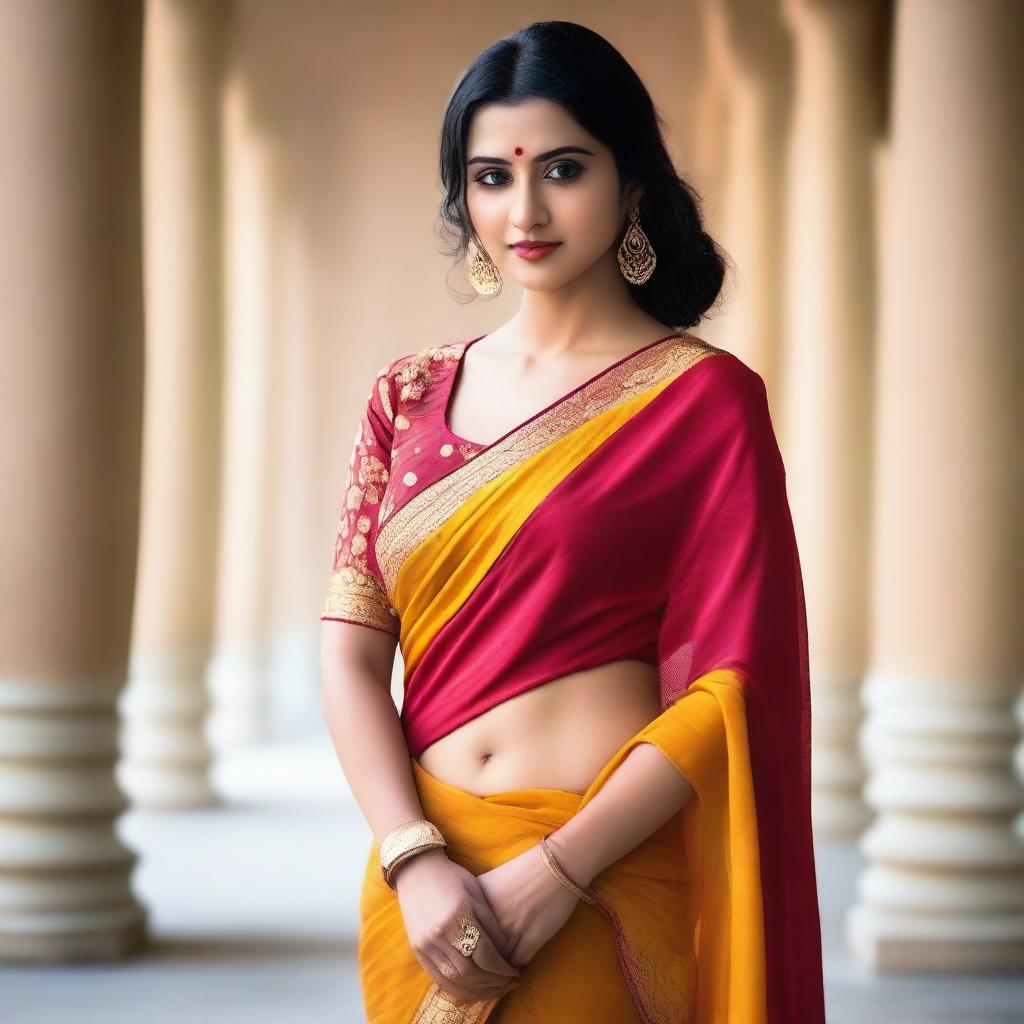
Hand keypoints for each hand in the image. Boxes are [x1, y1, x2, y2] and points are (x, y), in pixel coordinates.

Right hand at [394, 848, 521, 1002]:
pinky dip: (457, 989)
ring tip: (494, 990)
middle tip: (509, 984)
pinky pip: (438, 978)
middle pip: (470, 972)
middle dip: (493, 983)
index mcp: (459, 915)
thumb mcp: (475, 891)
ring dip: (477, 990)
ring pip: (454, 980)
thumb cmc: (451, 877)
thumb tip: (505, 950)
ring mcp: (426, 943)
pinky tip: (472, 990)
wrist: (416, 870)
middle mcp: (441, 933)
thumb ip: (490, 921)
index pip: (485, 953)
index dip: (502, 968)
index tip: (515, 972)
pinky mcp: (417, 950)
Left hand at [474, 839, 583, 968]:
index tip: (477, 946)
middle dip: (483, 957)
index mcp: (477, 901)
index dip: (471, 942)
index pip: (464, 934)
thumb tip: (471, 928)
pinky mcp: (531, 938)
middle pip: (479, 949)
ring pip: (497, 961)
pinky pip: (517, 962)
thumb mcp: (493, 883)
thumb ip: (479, 905)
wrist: (556, 865)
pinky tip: (518, 960)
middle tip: (489, 961)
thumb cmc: (525, 870)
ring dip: (500, 965)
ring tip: (503, 965)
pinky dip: (516, 966)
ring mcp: (510, 929)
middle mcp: (490, 917)